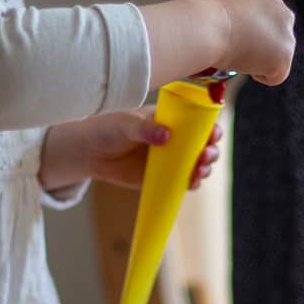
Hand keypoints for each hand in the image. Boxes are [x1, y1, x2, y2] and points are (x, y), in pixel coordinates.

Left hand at [38, 107, 221, 191]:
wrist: (90, 152)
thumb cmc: (108, 129)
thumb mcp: (126, 124)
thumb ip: (145, 128)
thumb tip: (166, 135)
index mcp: (171, 120)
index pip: (199, 123)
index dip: (211, 128)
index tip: (213, 134)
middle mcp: (175, 140)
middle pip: (204, 146)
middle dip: (211, 151)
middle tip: (206, 155)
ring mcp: (171, 160)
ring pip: (198, 165)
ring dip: (205, 169)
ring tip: (199, 171)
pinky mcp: (163, 178)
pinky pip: (184, 182)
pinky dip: (192, 184)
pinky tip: (192, 183)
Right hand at [212, 0, 295, 85]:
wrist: (212, 28)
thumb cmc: (211, 21)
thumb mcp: (234, 11)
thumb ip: (248, 21)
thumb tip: (245, 36)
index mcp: (271, 1)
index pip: (271, 26)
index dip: (256, 38)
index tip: (240, 40)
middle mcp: (285, 16)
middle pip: (279, 44)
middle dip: (262, 52)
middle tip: (239, 51)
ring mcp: (287, 38)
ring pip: (277, 61)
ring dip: (259, 62)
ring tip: (239, 52)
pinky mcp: (284, 59)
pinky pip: (275, 77)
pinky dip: (258, 75)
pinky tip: (244, 61)